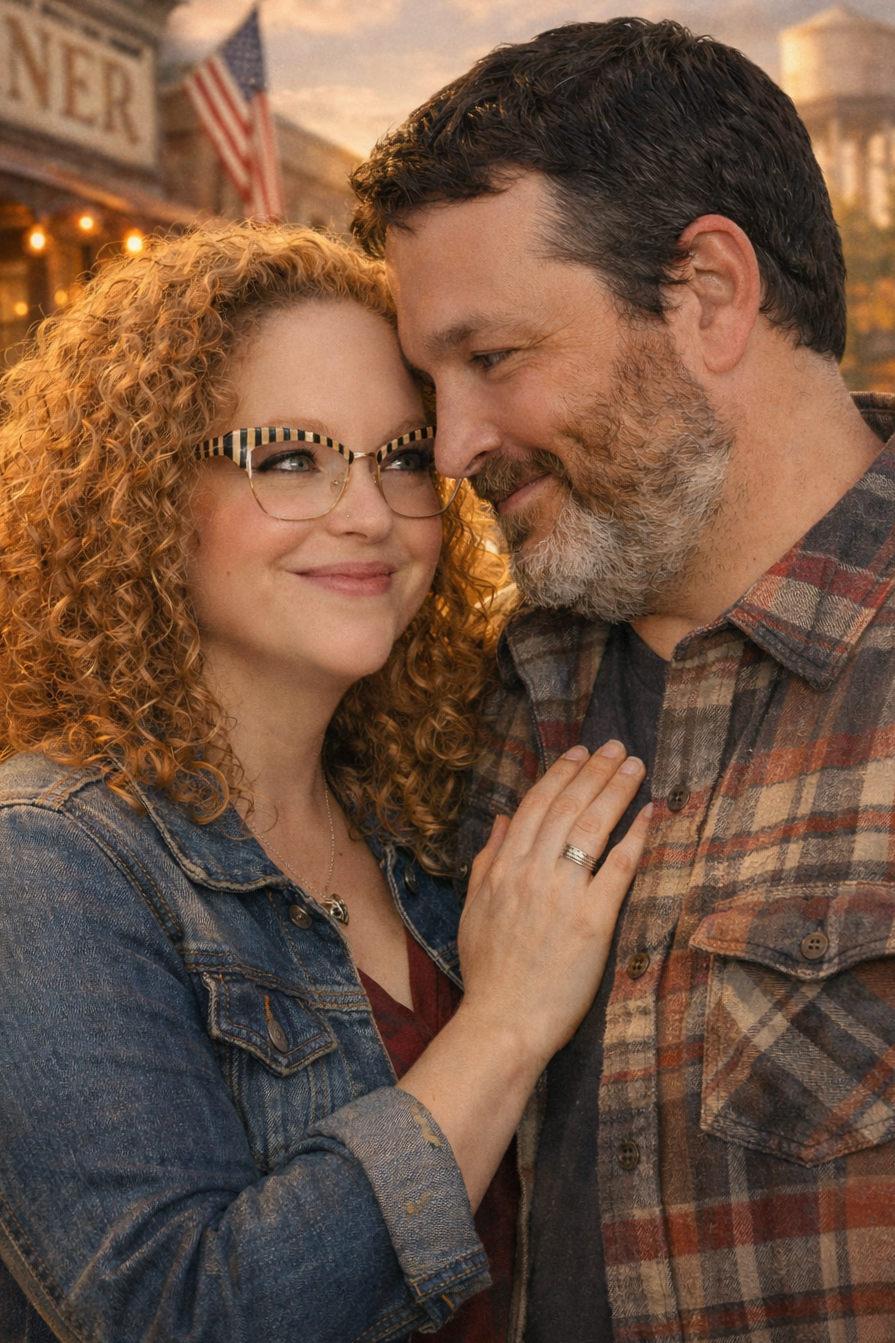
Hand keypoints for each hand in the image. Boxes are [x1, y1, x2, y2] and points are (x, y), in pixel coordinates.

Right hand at [396, 740, 649, 1209]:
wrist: (504, 1022)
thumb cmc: (489, 973)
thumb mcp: (474, 909)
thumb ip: (487, 861)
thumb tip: (502, 819)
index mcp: (503, 868)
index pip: (535, 806)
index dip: (560, 774)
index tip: (580, 753)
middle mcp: (531, 872)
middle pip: (567, 807)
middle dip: (594, 771)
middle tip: (617, 748)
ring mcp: (563, 894)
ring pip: (591, 827)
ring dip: (615, 791)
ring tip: (634, 767)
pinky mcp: (593, 920)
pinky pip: (618, 868)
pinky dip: (635, 837)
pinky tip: (650, 814)